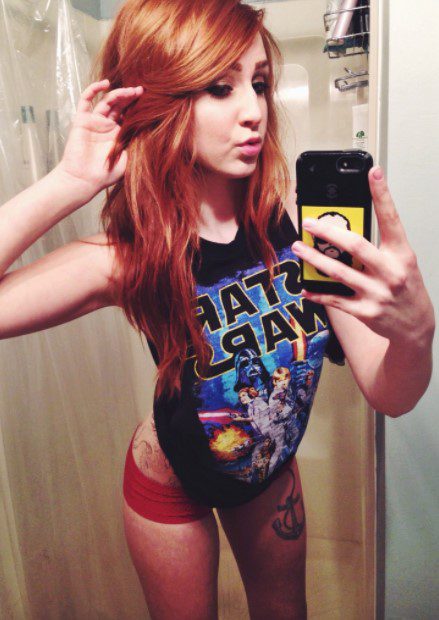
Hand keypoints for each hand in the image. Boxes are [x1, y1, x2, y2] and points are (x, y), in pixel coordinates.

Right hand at [56, 79, 142, 198]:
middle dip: (130, 97)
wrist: (84, 180)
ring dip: (118, 93)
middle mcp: (107, 126)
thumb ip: (136, 144)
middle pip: (119, 105)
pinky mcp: (82, 120)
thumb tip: (151, 130)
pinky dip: (94, 89)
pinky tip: (105, 83)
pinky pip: (85, 100)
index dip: (137, 107)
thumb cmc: (106, 174)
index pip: (129, 115)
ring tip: (130, 90)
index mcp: (118, 135)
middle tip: (141, 91)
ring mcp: (94, 122)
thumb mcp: (128, 159)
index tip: (150, 101)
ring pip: (107, 101)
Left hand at [291, 166, 433, 341]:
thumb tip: (347, 227)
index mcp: (401, 254)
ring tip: (297, 248)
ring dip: (314, 259)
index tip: (372, 172)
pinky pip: (335, 300)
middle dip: (329, 232)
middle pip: (356, 246)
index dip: (382, 194)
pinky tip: (304, 287)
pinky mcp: (365, 312)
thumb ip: (379, 245)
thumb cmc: (405, 287)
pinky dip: (317, 293)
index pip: (391, 219)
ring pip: (339, 272)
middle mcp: (390, 272)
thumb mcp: (401, 261)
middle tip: (309, 223)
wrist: (415, 325)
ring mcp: (377, 293)